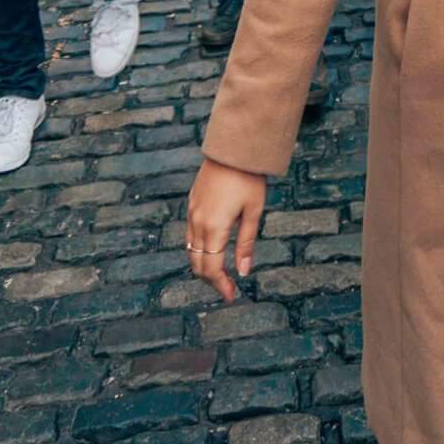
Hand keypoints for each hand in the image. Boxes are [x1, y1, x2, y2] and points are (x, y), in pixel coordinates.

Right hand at [186, 159, 266, 302]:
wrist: (233, 147)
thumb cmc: (248, 179)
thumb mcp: (253, 212)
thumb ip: (246, 243)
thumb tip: (243, 272)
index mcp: (214, 228)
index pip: (211, 269)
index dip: (220, 285)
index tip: (231, 296)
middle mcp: (197, 223)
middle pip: (198, 264)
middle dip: (211, 280)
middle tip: (228, 288)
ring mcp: (192, 213)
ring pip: (191, 251)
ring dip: (203, 266)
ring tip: (221, 273)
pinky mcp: (191, 203)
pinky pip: (189, 235)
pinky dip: (198, 249)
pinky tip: (211, 250)